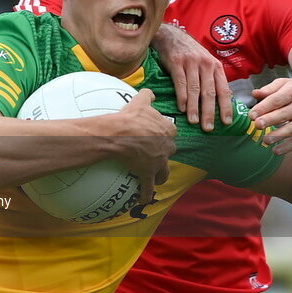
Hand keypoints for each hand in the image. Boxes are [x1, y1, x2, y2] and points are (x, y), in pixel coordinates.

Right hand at [109, 89, 177, 206]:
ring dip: (160, 175)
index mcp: (167, 130)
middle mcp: (166, 147)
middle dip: (164, 154)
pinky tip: (143, 200)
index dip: (165, 135)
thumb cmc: (130, 117)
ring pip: (164, 172)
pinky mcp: (147, 173)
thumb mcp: (140, 101)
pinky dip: (145, 195)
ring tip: (156, 178)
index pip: (171, 132)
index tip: (158, 136)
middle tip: (155, 155)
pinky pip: (148, 188)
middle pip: (169, 151)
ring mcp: (158, 162)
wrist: (119, 133)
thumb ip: (148, 96)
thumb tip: (150, 92)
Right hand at [152, 24, 232, 131]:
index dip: (225, 107)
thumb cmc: (190, 53)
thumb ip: (213, 79)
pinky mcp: (177, 62)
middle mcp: (205, 64)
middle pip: (209, 92)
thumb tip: (224, 99)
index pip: (223, 90)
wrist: (172, 36)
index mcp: (215, 66)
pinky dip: (182, 97)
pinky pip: (180, 82)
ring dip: (194, 108)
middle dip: (209, 112)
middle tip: (208, 127)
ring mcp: (191, 63)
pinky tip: (182, 108)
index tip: (226, 122)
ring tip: (194, 121)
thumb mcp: (205, 63)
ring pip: (195, 89)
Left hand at [249, 78, 291, 154]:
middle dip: (269, 120)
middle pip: (283, 114)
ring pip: (291, 129)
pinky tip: (276, 151)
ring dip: (278, 135)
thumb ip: (269, 89)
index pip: (275, 100)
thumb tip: (254, 94)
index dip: (262, 108)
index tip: (251, 115)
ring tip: (265, 140)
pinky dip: (288, 147)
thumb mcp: (287, 84)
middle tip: (257, 125)